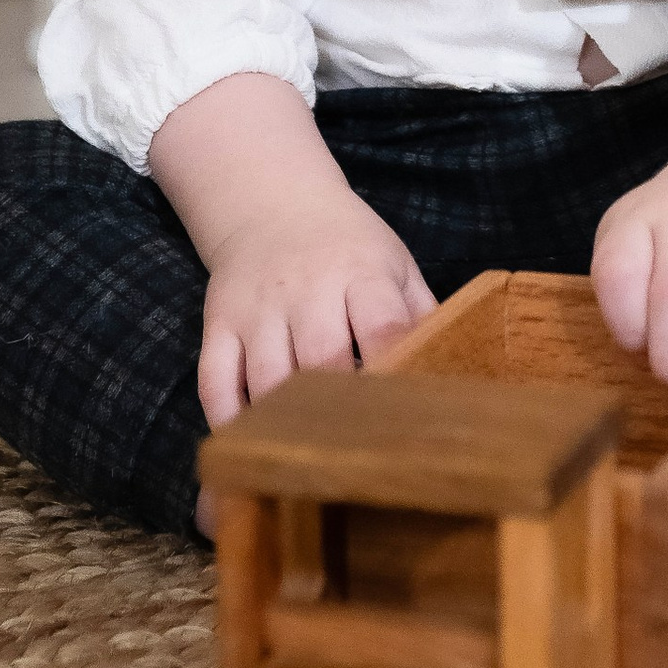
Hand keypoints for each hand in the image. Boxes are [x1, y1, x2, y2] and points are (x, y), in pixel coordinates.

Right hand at [148, 69, 433, 423]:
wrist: (271, 202)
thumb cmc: (349, 246)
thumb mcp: (395, 264)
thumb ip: (420, 315)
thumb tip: (452, 375)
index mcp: (361, 272)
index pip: (383, 323)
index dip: (395, 371)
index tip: (408, 418)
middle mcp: (306, 289)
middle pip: (322, 358)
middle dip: (341, 411)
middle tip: (360, 456)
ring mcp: (257, 309)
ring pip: (266, 378)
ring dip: (286, 424)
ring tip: (310, 465)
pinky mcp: (218, 324)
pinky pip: (215, 380)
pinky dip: (228, 419)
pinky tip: (249, 449)